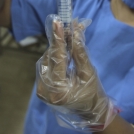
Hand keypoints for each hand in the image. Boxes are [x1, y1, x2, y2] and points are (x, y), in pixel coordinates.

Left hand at [36, 15, 117, 131]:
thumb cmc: (92, 93)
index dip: (58, 39)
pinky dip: (55, 55)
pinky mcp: (41, 86)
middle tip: (70, 25)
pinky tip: (64, 48)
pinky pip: (46, 65)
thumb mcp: (88, 72)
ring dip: (58, 46)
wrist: (89, 111)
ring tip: (69, 35)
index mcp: (58, 90)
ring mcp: (40, 89)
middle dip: (60, 40)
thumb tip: (75, 31)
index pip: (57, 59)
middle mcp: (44, 90)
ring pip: (47, 59)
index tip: (58, 22)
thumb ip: (79, 52)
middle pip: (50, 57)